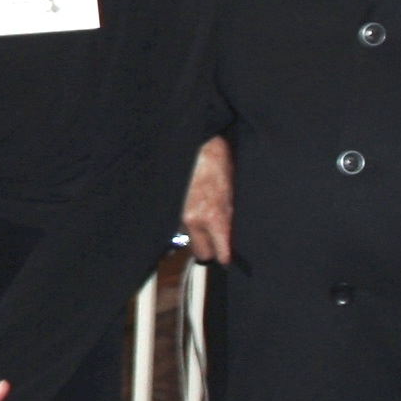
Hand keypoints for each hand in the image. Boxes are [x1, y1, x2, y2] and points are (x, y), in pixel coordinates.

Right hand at [182, 134, 234, 265]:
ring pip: (188, 236)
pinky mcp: (169, 207)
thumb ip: (229, 215)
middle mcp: (193, 220)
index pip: (219, 253)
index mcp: (213, 217)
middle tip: (215, 241)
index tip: (226, 256)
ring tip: (203, 215)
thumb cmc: (215, 161)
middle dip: (208, 249)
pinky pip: (178, 222)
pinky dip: (185, 219)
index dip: (225, 256)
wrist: (193, 144)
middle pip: (201, 253)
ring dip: (195, 231)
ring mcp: (178, 214)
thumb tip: (229, 232)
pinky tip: (192, 205)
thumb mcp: (231, 190)